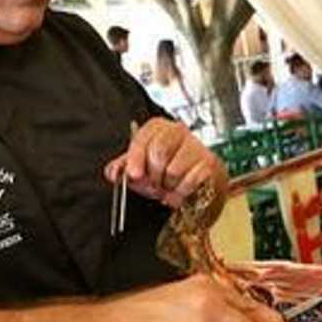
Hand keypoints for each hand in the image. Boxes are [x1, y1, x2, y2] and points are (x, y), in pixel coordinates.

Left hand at [105, 119, 223, 208]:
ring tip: (168, 186)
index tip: (134, 174)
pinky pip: (188, 182)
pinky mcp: (208, 163)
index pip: (144, 138)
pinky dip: (180, 193)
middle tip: (154, 185)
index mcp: (158, 128)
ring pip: (173, 171)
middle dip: (153, 175)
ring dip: (167, 186)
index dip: (136, 157)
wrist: (197, 182)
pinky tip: (179, 192)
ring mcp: (196, 146)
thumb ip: (123, 168)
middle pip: (159, 152)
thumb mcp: (141, 167)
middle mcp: (178, 131)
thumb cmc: (166, 170)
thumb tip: (113, 172)